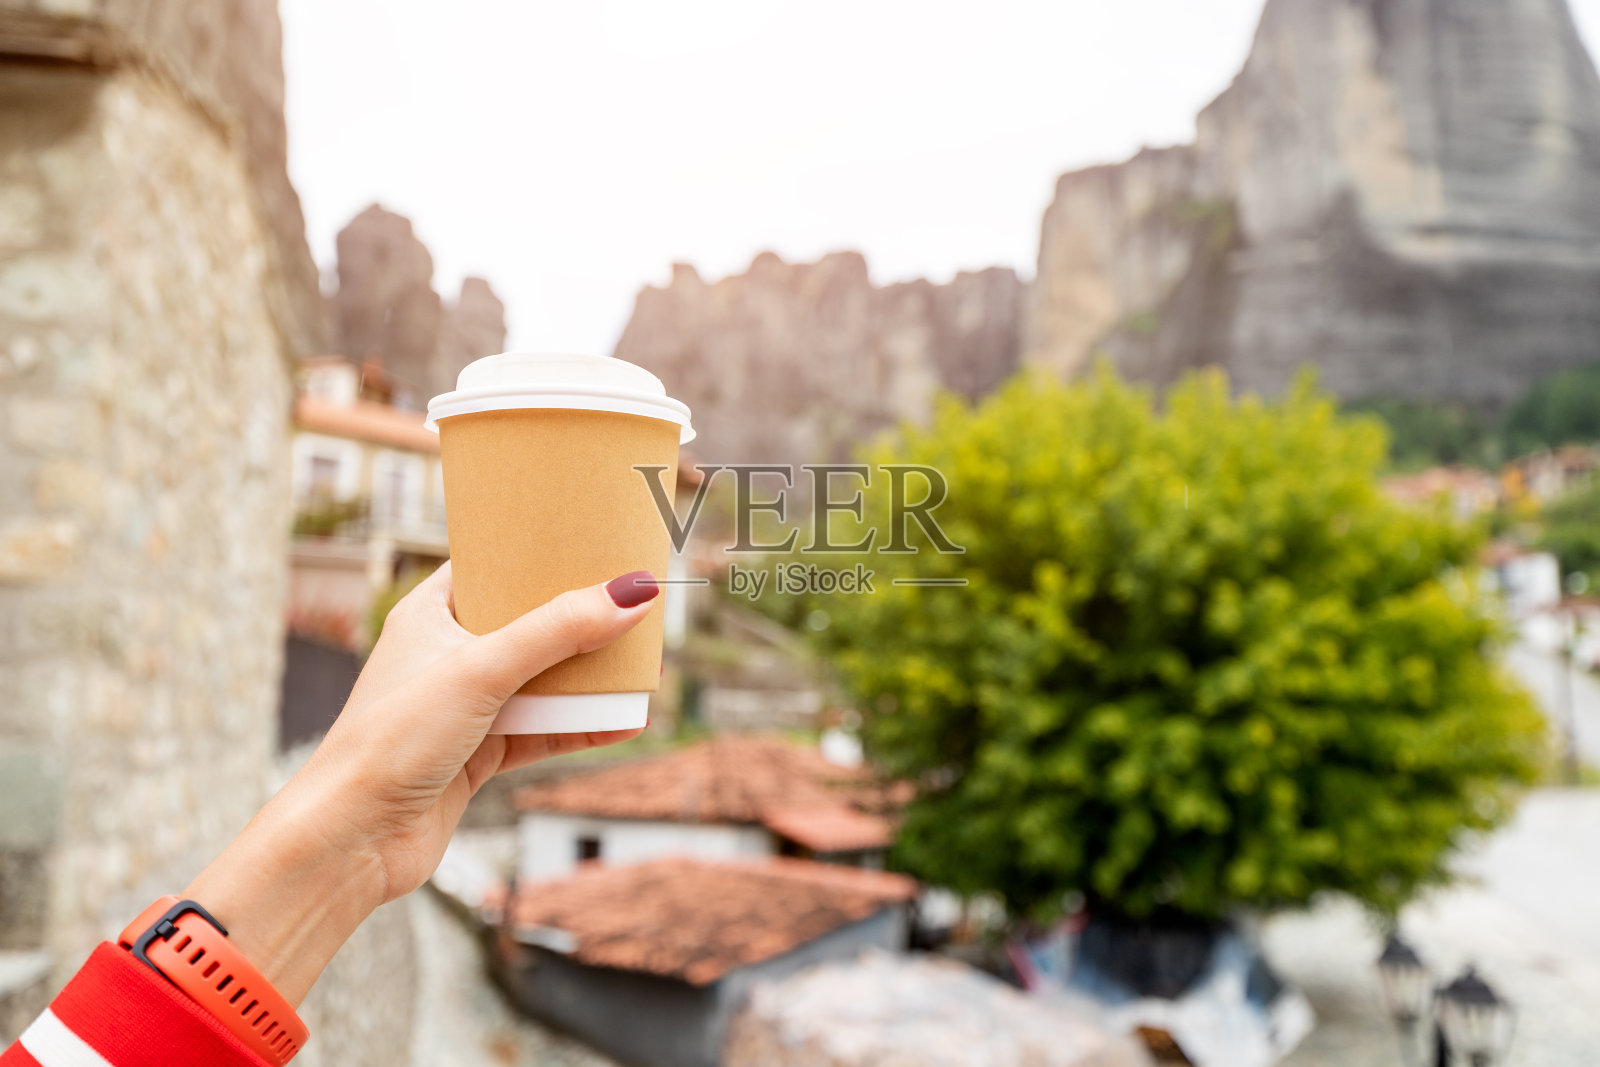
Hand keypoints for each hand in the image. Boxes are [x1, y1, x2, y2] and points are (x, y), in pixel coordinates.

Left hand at [182, 563, 655, 1004]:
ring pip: (539, 681)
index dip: (538, 556)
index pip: (491, 567)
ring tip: (641, 665)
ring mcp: (462, 708)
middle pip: (526, 625)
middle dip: (578, 620)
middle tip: (631, 602)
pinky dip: (580, 726)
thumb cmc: (390, 740)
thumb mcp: (482, 670)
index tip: (592, 544)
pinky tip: (623, 722)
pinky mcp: (476, 755)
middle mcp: (444, 655)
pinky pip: (541, 731)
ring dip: (585, 678)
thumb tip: (630, 594)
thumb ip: (557, 631)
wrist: (351, 839)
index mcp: (428, 614)